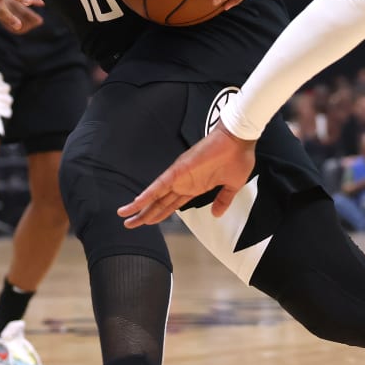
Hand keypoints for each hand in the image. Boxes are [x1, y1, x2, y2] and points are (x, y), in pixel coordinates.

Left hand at [119, 121, 256, 227]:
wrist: (239, 140)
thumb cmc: (237, 157)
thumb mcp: (232, 186)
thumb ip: (223, 200)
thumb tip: (216, 214)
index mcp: (195, 187)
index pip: (172, 205)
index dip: (159, 215)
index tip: (147, 223)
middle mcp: (184, 183)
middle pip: (159, 203)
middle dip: (144, 215)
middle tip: (129, 224)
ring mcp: (180, 176)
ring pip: (155, 194)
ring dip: (140, 206)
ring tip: (125, 215)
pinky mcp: (179, 170)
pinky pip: (160, 184)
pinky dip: (148, 193)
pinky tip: (137, 202)